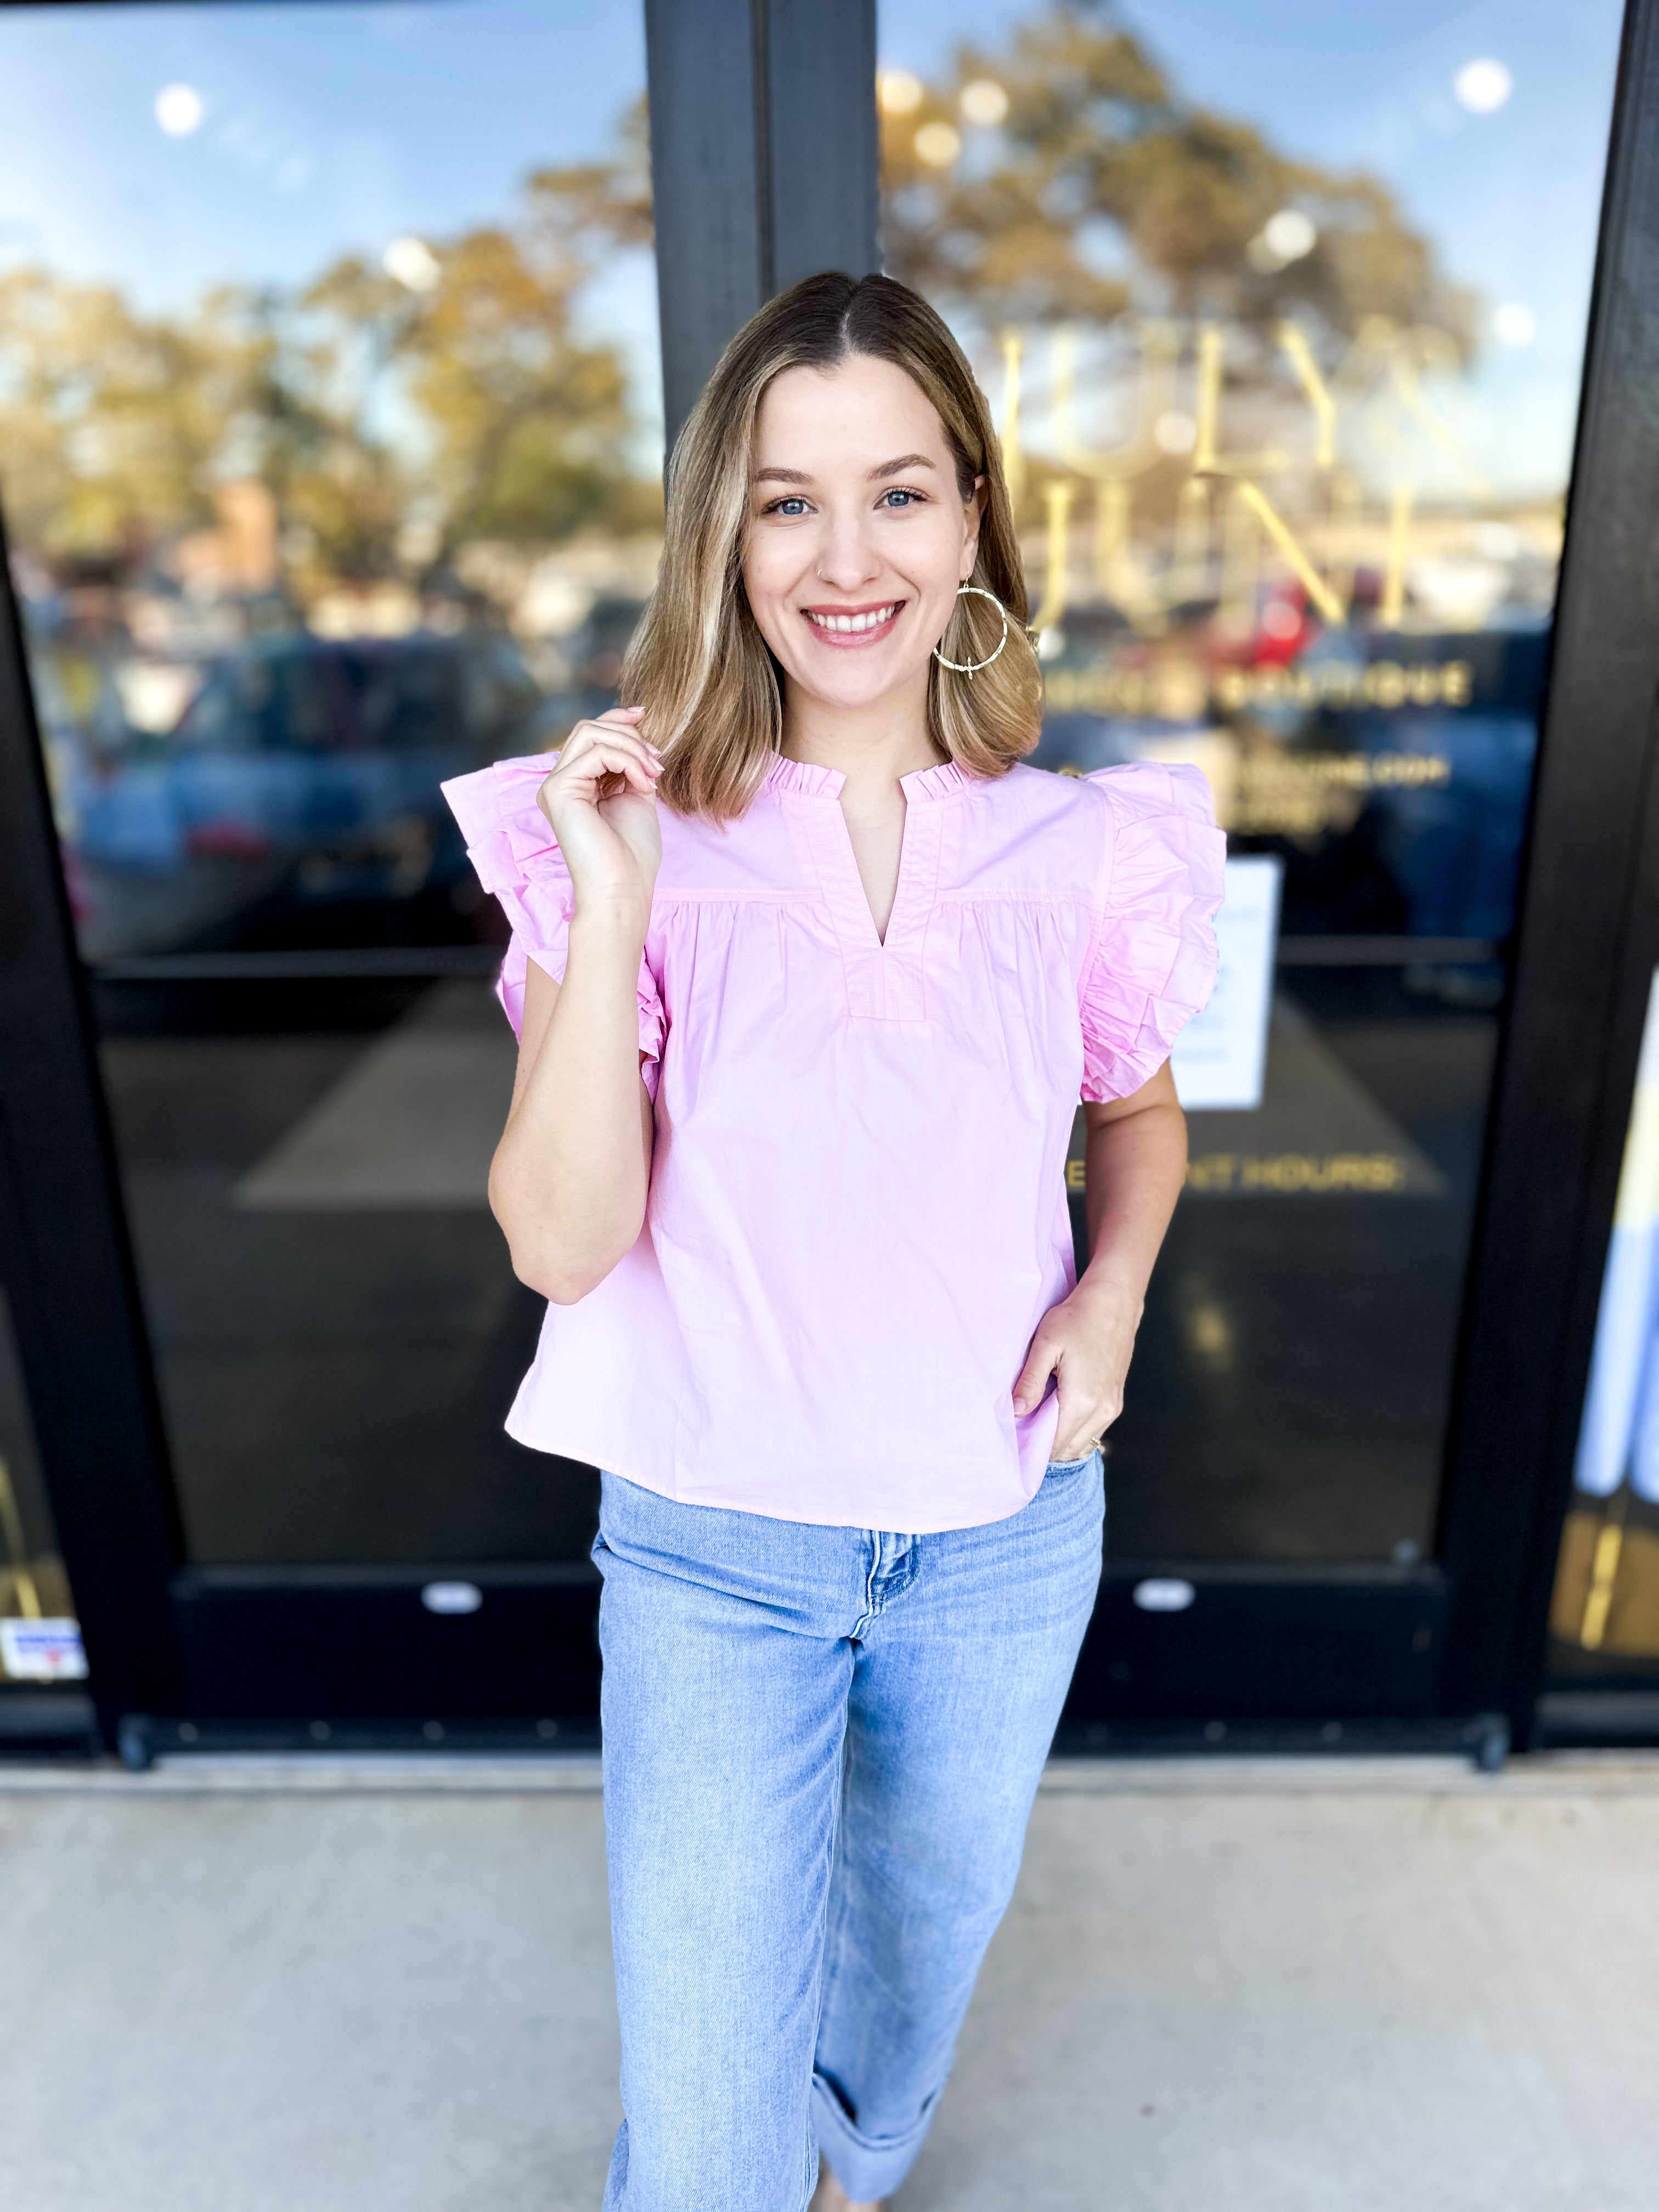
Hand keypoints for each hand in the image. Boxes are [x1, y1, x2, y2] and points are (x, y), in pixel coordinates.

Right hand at [536, 706, 662, 922]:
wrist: (623, 888)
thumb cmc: (632, 854)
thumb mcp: (637, 794)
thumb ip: (632, 763)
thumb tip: (637, 726)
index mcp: (576, 785)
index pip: (591, 735)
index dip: (617, 718)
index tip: (645, 714)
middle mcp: (559, 783)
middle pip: (590, 728)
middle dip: (630, 737)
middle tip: (657, 764)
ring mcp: (554, 786)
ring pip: (591, 733)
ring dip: (631, 748)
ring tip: (652, 775)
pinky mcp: (558, 790)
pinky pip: (597, 753)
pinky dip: (627, 762)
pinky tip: (642, 784)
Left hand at [1012, 1274, 1142, 1458]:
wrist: (1113, 1303)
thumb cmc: (1077, 1318)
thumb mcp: (1045, 1345)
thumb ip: (1030, 1381)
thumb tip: (1016, 1411)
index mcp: (1082, 1401)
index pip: (1054, 1445)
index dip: (1033, 1448)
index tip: (1015, 1440)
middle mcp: (1102, 1411)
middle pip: (1068, 1450)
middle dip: (1045, 1447)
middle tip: (1024, 1430)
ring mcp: (1112, 1407)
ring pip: (1082, 1443)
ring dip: (1061, 1439)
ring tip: (1040, 1419)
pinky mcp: (1116, 1400)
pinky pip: (1094, 1429)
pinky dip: (1076, 1429)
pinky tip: (1060, 1411)